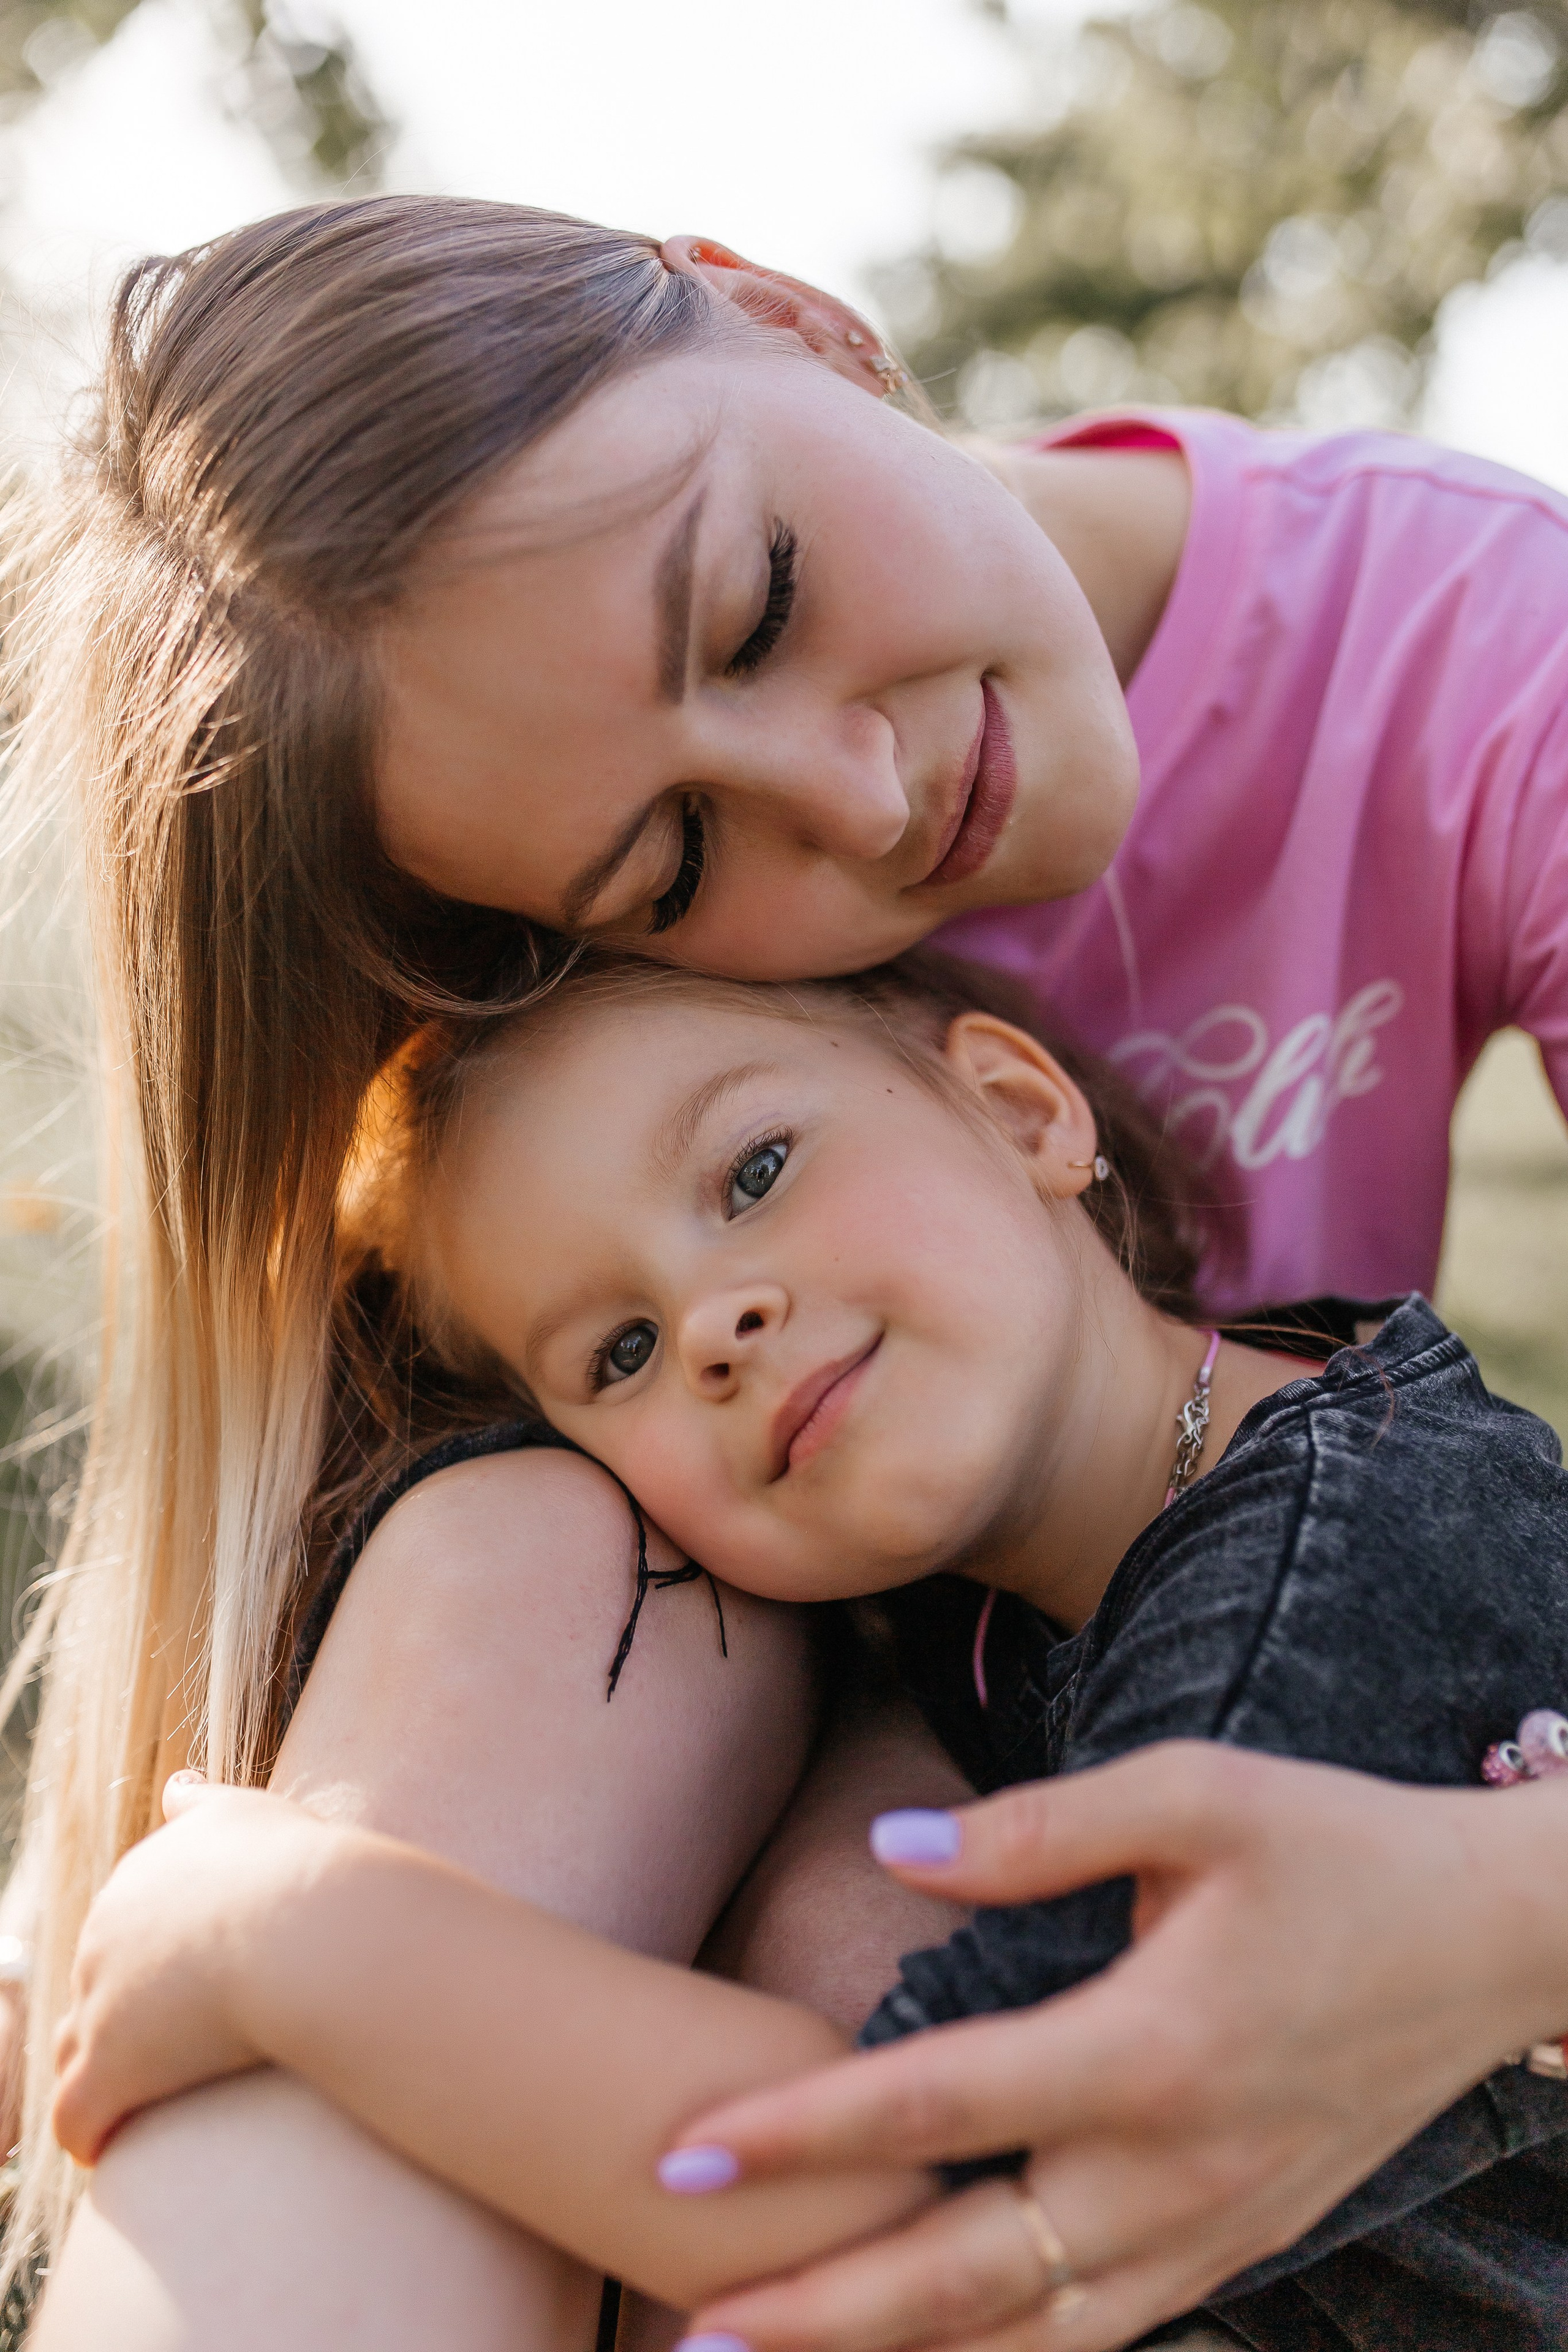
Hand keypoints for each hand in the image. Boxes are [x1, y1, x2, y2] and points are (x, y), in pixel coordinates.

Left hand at [52, 1776, 348, 2162]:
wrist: (308, 1928)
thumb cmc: (296, 1870)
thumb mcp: (248, 1813)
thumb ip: (204, 1805)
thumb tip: (175, 1786)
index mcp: (133, 1884)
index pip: (119, 1936)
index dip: (151, 1971)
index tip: (186, 1998)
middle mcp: (101, 1938)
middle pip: (93, 1991)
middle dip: (119, 2025)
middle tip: (167, 2060)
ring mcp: (99, 2004)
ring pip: (73, 2052)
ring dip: (96, 2078)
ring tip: (133, 2107)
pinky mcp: (107, 2070)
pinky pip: (74, 2116)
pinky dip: (89, 2133)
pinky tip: (108, 2150)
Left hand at [667, 1744, 1567, 2351]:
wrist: (1490, 1943)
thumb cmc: (1334, 1847)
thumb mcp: (1195, 1795)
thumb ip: (1036, 1827)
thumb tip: (889, 1852)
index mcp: (1152, 2050)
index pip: (935, 2110)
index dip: (799, 2133)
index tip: (684, 2151)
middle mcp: (1175, 2171)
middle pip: (965, 2279)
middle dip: (818, 2315)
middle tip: (687, 2333)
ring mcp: (1213, 2229)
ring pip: (1032, 2342)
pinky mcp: (1239, 2244)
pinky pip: (1104, 2334)